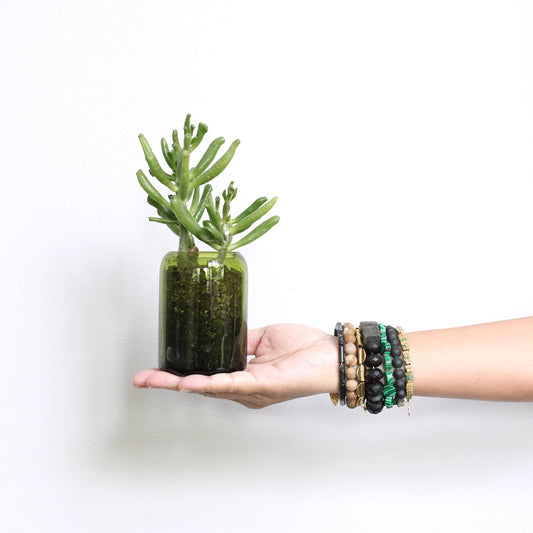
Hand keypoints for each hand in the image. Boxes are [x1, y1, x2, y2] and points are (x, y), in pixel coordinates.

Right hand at [133, 324, 338, 407]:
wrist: (331, 355)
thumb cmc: (305, 349)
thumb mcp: (266, 339)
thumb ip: (244, 341)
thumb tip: (225, 334)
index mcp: (245, 378)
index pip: (205, 377)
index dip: (178, 375)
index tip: (154, 372)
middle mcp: (245, 389)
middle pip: (200, 386)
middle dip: (168, 383)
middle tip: (140, 379)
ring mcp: (252, 390)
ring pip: (209, 388)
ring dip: (178, 384)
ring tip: (153, 381)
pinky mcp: (263, 385)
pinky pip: (231, 385)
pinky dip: (209, 383)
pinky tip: (190, 383)